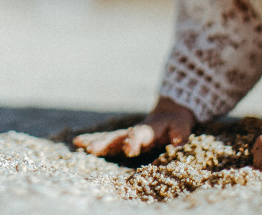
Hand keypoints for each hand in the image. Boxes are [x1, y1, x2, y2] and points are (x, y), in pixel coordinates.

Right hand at [73, 97, 194, 157]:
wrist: (169, 112)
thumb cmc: (177, 122)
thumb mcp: (182, 126)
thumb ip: (180, 133)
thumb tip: (176, 141)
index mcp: (150, 128)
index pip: (140, 134)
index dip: (134, 141)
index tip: (128, 150)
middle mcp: (135, 129)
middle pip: (119, 136)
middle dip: (106, 143)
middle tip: (92, 149)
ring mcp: (128, 133)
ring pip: (110, 137)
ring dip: (95, 141)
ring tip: (78, 143)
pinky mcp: (124, 137)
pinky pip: (108, 139)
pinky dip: (94, 140)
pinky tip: (79, 143)